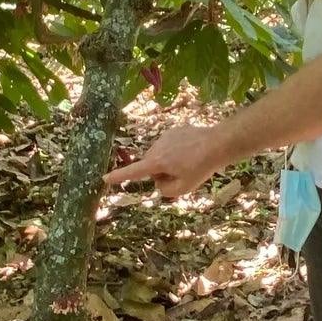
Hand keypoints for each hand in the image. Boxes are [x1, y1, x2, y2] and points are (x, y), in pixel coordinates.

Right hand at [104, 124, 224, 197]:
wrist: (217, 143)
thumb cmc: (201, 167)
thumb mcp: (183, 188)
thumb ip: (165, 190)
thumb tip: (159, 182)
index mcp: (156, 162)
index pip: (133, 172)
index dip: (118, 176)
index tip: (104, 178)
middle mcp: (156, 147)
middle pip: (151, 166)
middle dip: (161, 172)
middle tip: (183, 174)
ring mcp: (164, 136)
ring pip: (161, 155)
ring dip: (170, 161)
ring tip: (190, 161)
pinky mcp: (174, 130)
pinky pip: (170, 146)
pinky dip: (177, 151)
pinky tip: (192, 151)